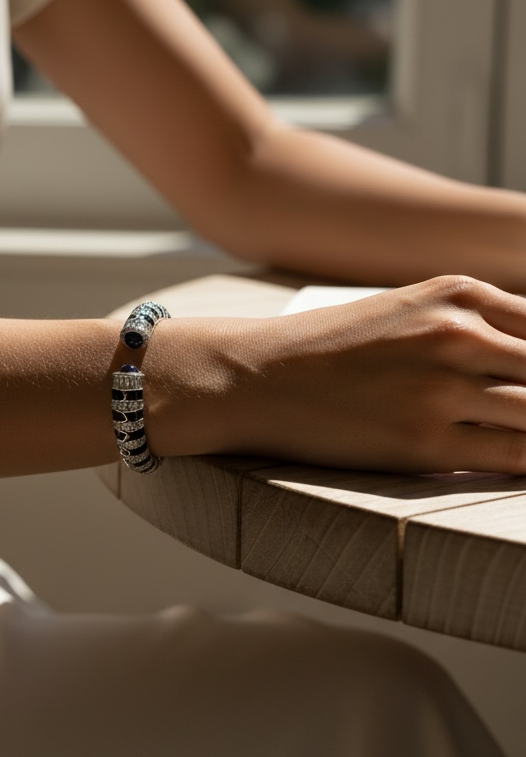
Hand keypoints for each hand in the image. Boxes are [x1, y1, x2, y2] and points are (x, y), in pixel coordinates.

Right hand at [157, 276, 525, 473]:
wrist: (257, 377)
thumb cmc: (329, 349)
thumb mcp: (407, 311)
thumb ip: (472, 324)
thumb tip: (523, 358)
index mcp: (458, 295)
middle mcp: (457, 334)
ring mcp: (441, 389)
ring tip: (524, 435)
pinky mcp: (424, 442)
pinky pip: (513, 456)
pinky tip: (521, 462)